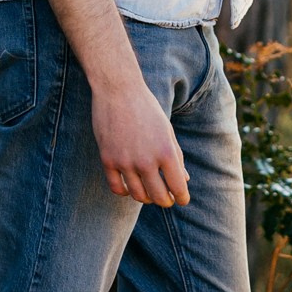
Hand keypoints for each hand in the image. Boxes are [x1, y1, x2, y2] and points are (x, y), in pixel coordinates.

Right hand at [92, 71, 189, 206]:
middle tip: (167, 198)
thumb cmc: (147, 109)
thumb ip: (176, 157)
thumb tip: (184, 180)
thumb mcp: (167, 131)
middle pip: (158, 197)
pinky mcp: (107, 160)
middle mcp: (146, 160)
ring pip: (138, 196)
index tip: (181, 199)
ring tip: (149, 191)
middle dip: (165, 201)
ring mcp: (125, 162)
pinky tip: (130, 187)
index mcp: (166, 152)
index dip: (182, 198)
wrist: (118, 90)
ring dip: (146, 197)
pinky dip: (125, 192)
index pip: (178, 188)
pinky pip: (117, 188)